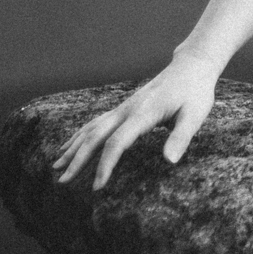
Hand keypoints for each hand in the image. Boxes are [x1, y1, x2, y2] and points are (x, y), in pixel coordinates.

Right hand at [52, 52, 220, 189]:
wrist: (191, 67)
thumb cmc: (195, 93)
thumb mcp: (195, 115)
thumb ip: (181, 137)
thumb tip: (169, 161)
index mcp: (143, 113)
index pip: (117, 142)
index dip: (105, 165)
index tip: (97, 186)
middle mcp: (127, 110)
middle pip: (95, 136)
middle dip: (77, 160)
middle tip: (62, 181)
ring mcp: (123, 108)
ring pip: (91, 128)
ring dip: (73, 148)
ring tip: (56, 166)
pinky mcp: (124, 108)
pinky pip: (96, 123)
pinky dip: (80, 135)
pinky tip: (71, 145)